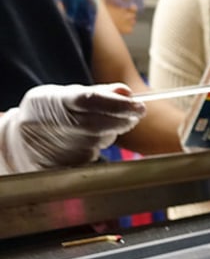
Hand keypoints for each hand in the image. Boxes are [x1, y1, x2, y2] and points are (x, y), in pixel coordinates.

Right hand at [0, 83, 145, 173]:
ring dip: (110, 133)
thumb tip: (127, 92)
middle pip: (101, 124)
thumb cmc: (49, 112)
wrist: (20, 143)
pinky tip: (86, 142)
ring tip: (99, 126)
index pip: (91, 101)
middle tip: (135, 114)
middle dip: (124, 119)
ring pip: (100, 141)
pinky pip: (93, 155)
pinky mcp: (64, 166)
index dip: (119, 104)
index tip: (140, 106)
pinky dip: (97, 147)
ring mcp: (59, 148)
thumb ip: (99, 92)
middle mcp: (56, 125)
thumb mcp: (66, 94)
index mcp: (55, 101)